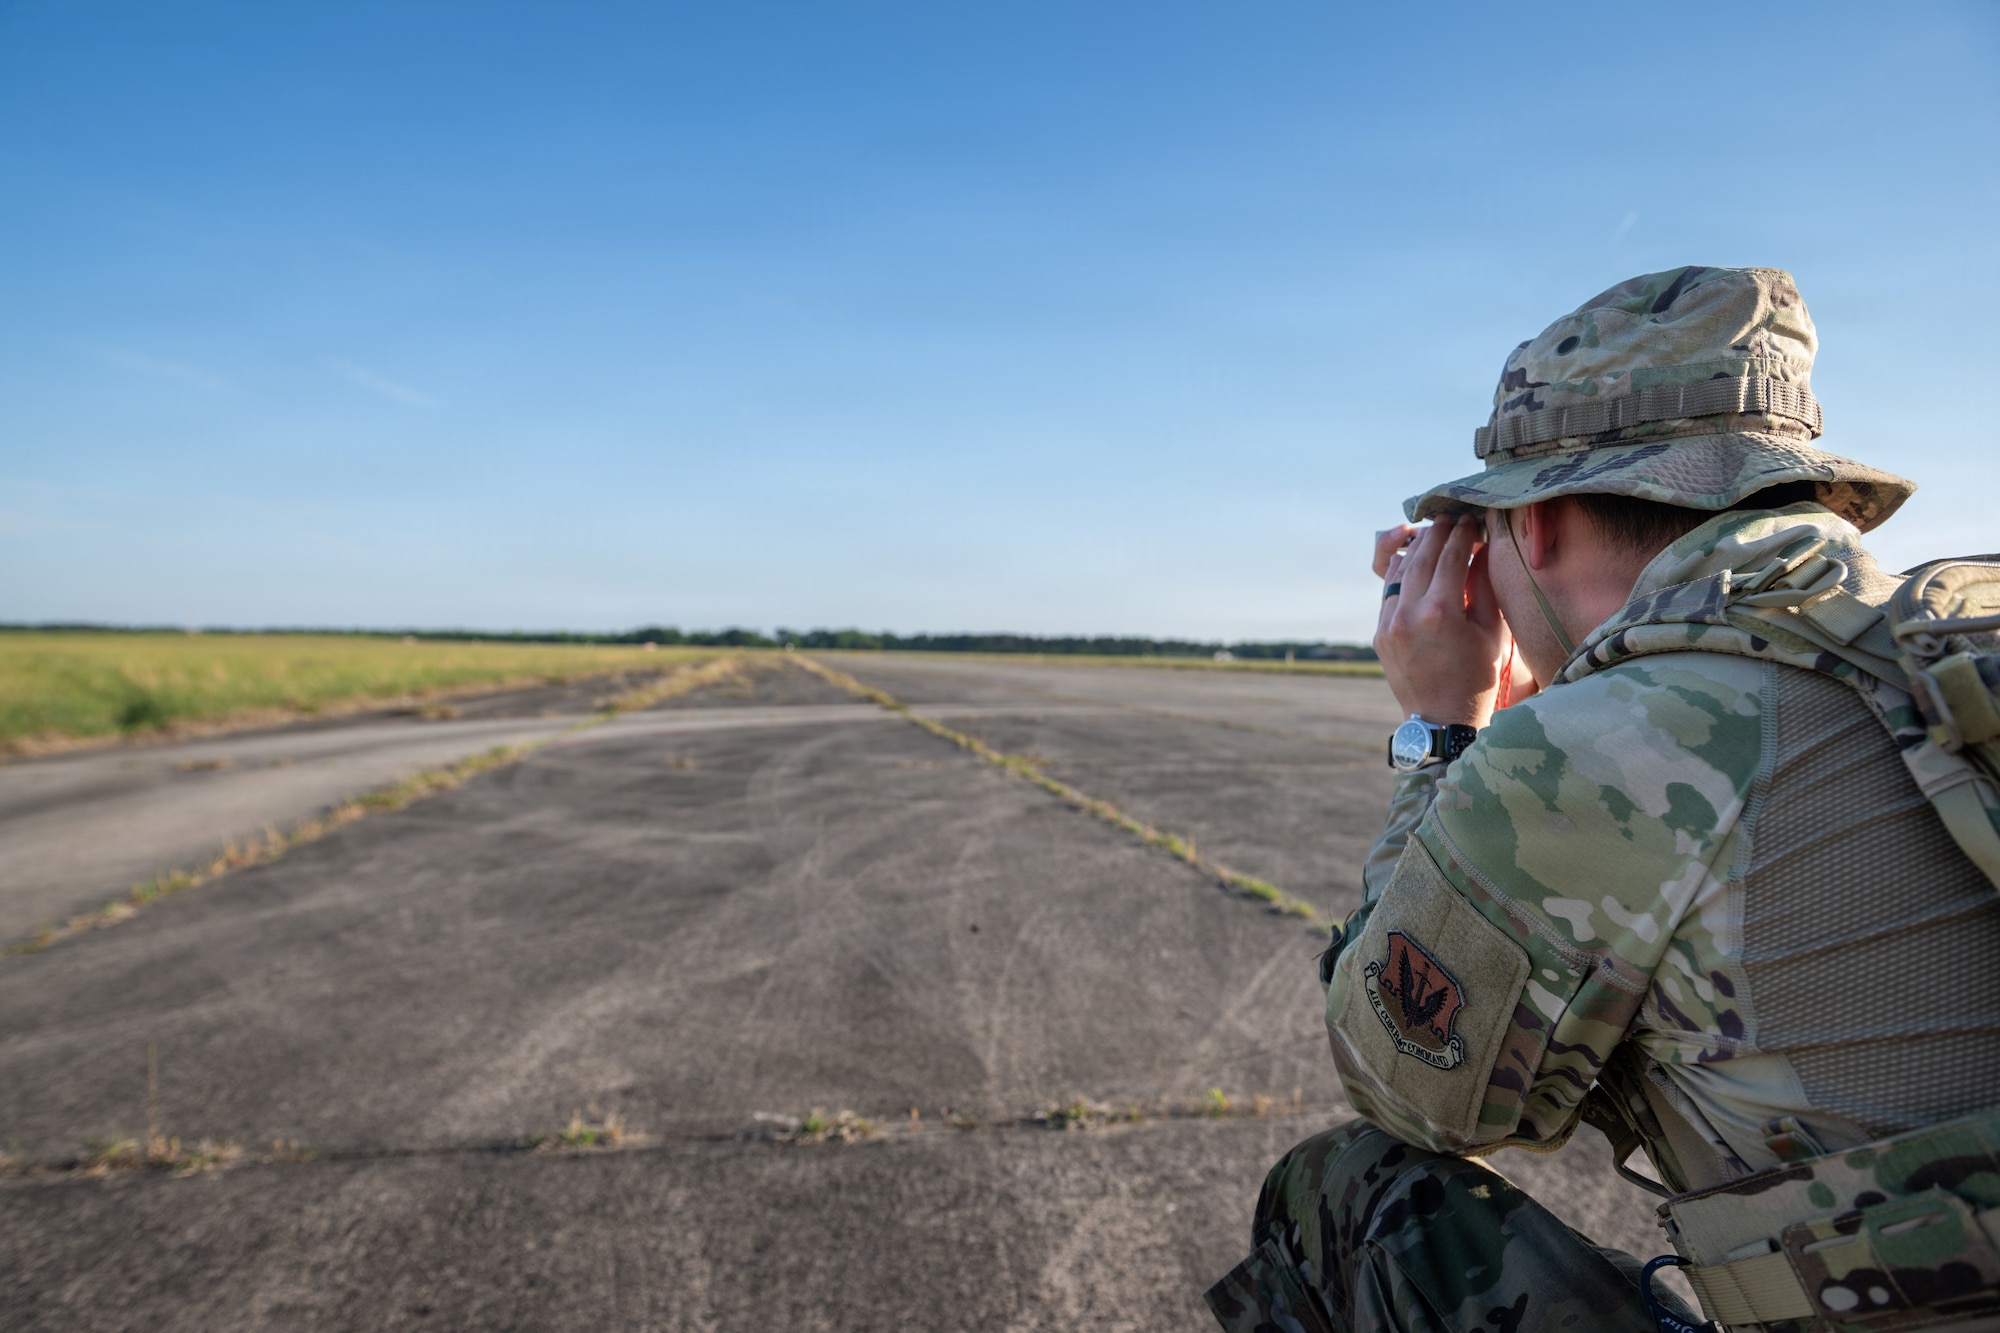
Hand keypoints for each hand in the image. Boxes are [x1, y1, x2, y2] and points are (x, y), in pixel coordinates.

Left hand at [1373, 514, 1513, 728]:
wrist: (1442, 721)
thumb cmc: (1478, 678)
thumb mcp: (1492, 631)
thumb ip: (1483, 586)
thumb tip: (1480, 548)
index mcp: (1440, 613)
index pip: (1451, 557)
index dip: (1462, 534)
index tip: (1471, 519)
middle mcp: (1408, 615)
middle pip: (1422, 557)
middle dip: (1437, 533)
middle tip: (1451, 517)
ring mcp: (1388, 625)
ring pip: (1400, 572)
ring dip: (1417, 550)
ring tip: (1433, 534)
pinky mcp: (1379, 633)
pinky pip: (1389, 593)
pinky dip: (1402, 574)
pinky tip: (1414, 561)